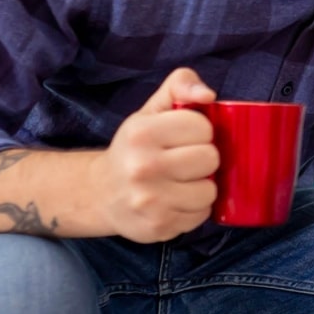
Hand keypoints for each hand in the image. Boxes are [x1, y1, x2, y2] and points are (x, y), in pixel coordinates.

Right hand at [91, 67, 220, 241]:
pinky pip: (201, 215)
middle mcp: (142, 167)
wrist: (102, 194)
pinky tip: (176, 201)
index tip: (184, 137)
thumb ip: (180, 85)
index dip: (200, 131)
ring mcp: (150, 201)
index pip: (202, 127)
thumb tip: (207, 95)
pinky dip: (194, 208)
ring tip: (181, 182)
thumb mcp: (151, 110)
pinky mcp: (159, 227)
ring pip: (210, 191)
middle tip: (185, 161)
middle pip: (210, 158)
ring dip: (201, 186)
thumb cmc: (136, 148)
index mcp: (142, 133)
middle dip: (203, 158)